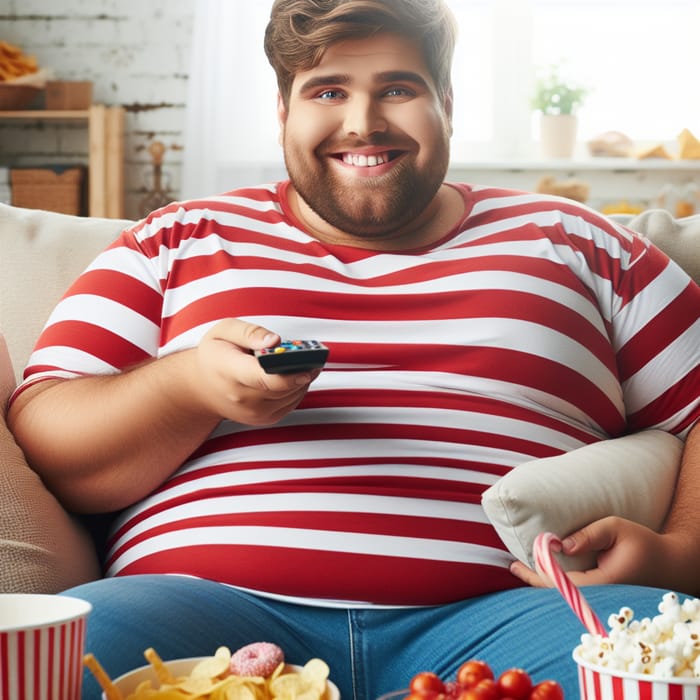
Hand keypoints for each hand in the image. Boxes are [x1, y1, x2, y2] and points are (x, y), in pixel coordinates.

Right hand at [192, 319, 320, 424]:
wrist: (202, 388)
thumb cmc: (215, 354)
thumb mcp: (224, 331)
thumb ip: (250, 332)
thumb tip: (275, 341)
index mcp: (229, 371)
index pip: (263, 378)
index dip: (288, 374)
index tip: (307, 365)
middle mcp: (242, 397)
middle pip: (283, 388)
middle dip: (302, 370)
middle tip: (313, 354)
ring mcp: (254, 412)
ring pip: (292, 396)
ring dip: (303, 379)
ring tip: (306, 361)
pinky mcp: (264, 419)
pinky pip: (291, 403)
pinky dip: (298, 388)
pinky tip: (296, 374)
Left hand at [510, 516, 684, 588]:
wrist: (669, 564)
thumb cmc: (643, 542)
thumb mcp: (617, 528)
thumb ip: (589, 535)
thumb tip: (560, 544)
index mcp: (604, 583)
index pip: (560, 585)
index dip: (536, 576)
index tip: (516, 564)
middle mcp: (600, 597)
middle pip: (558, 595)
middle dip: (533, 582)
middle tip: (511, 567)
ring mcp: (600, 599)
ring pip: (564, 596)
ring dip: (542, 583)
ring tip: (518, 569)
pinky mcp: (601, 596)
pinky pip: (573, 592)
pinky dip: (555, 583)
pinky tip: (542, 573)